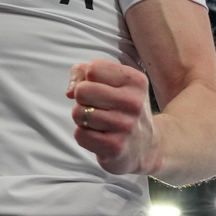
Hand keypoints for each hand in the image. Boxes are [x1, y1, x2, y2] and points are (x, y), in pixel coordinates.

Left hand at [67, 59, 158, 175]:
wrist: (145, 146)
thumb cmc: (120, 107)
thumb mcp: (111, 82)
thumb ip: (82, 72)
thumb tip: (69, 91)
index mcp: (135, 80)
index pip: (92, 69)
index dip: (89, 79)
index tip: (101, 89)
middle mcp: (134, 102)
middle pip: (81, 90)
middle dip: (82, 99)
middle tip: (97, 107)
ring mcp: (126, 126)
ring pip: (78, 112)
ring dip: (82, 118)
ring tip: (100, 122)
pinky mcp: (115, 146)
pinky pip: (80, 134)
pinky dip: (84, 135)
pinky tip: (100, 137)